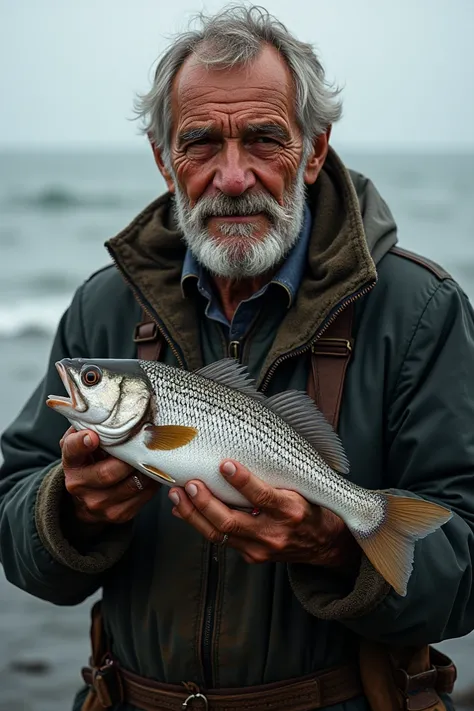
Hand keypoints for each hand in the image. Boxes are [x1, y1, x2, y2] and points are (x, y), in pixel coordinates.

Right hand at [61, 427, 159, 524]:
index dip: (81, 443)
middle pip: (108, 472)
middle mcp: (80, 486)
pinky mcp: (118, 514)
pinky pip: (142, 497)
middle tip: (144, 444)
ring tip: (155, 456)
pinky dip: (152, 483)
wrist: (86, 498)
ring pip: (130, 485)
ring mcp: (99, 504)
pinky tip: (154, 472)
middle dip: (129, 458)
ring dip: (146, 470)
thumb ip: (89, 427)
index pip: (72, 451)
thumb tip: (108, 410)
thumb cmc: (90, 461)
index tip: (93, 436)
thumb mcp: (83, 443)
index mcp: (72, 463)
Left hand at [168, 459, 359, 570]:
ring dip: (194, 513)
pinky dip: (199, 523)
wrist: (326, 545)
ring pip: (219, 534)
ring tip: (177, 494)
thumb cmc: (312, 507)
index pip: (264, 497)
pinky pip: (220, 541)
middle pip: (231, 521)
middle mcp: (274, 533)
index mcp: (291, 511)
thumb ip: (274, 476)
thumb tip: (236, 457)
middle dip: (205, 502)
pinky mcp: (252, 557)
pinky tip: (183, 509)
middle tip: (189, 483)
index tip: (226, 464)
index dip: (243, 482)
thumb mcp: (302, 488)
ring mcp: (261, 549)